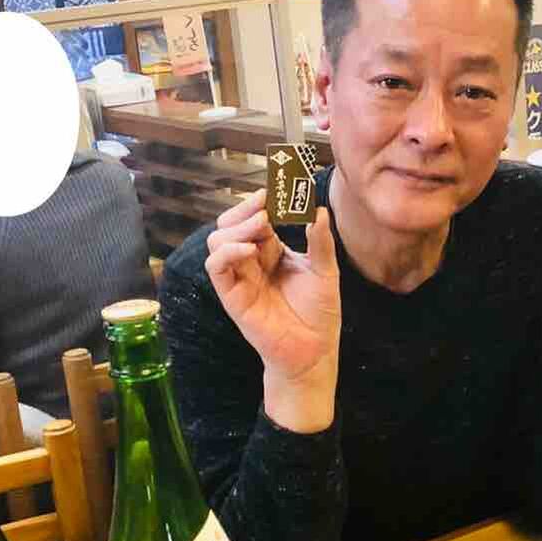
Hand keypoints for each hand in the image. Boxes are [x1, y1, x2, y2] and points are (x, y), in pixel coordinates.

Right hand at [205, 189, 340, 431]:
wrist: (314, 351)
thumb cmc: (319, 314)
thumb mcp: (325, 272)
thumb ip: (320, 242)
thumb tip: (319, 210)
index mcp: (272, 251)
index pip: (256, 217)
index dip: (261, 201)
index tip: (275, 189)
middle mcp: (252, 261)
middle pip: (230, 223)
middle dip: (245, 209)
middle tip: (266, 205)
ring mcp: (239, 277)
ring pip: (217, 239)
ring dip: (237, 227)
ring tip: (262, 226)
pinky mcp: (232, 296)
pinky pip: (216, 266)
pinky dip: (228, 252)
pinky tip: (251, 251)